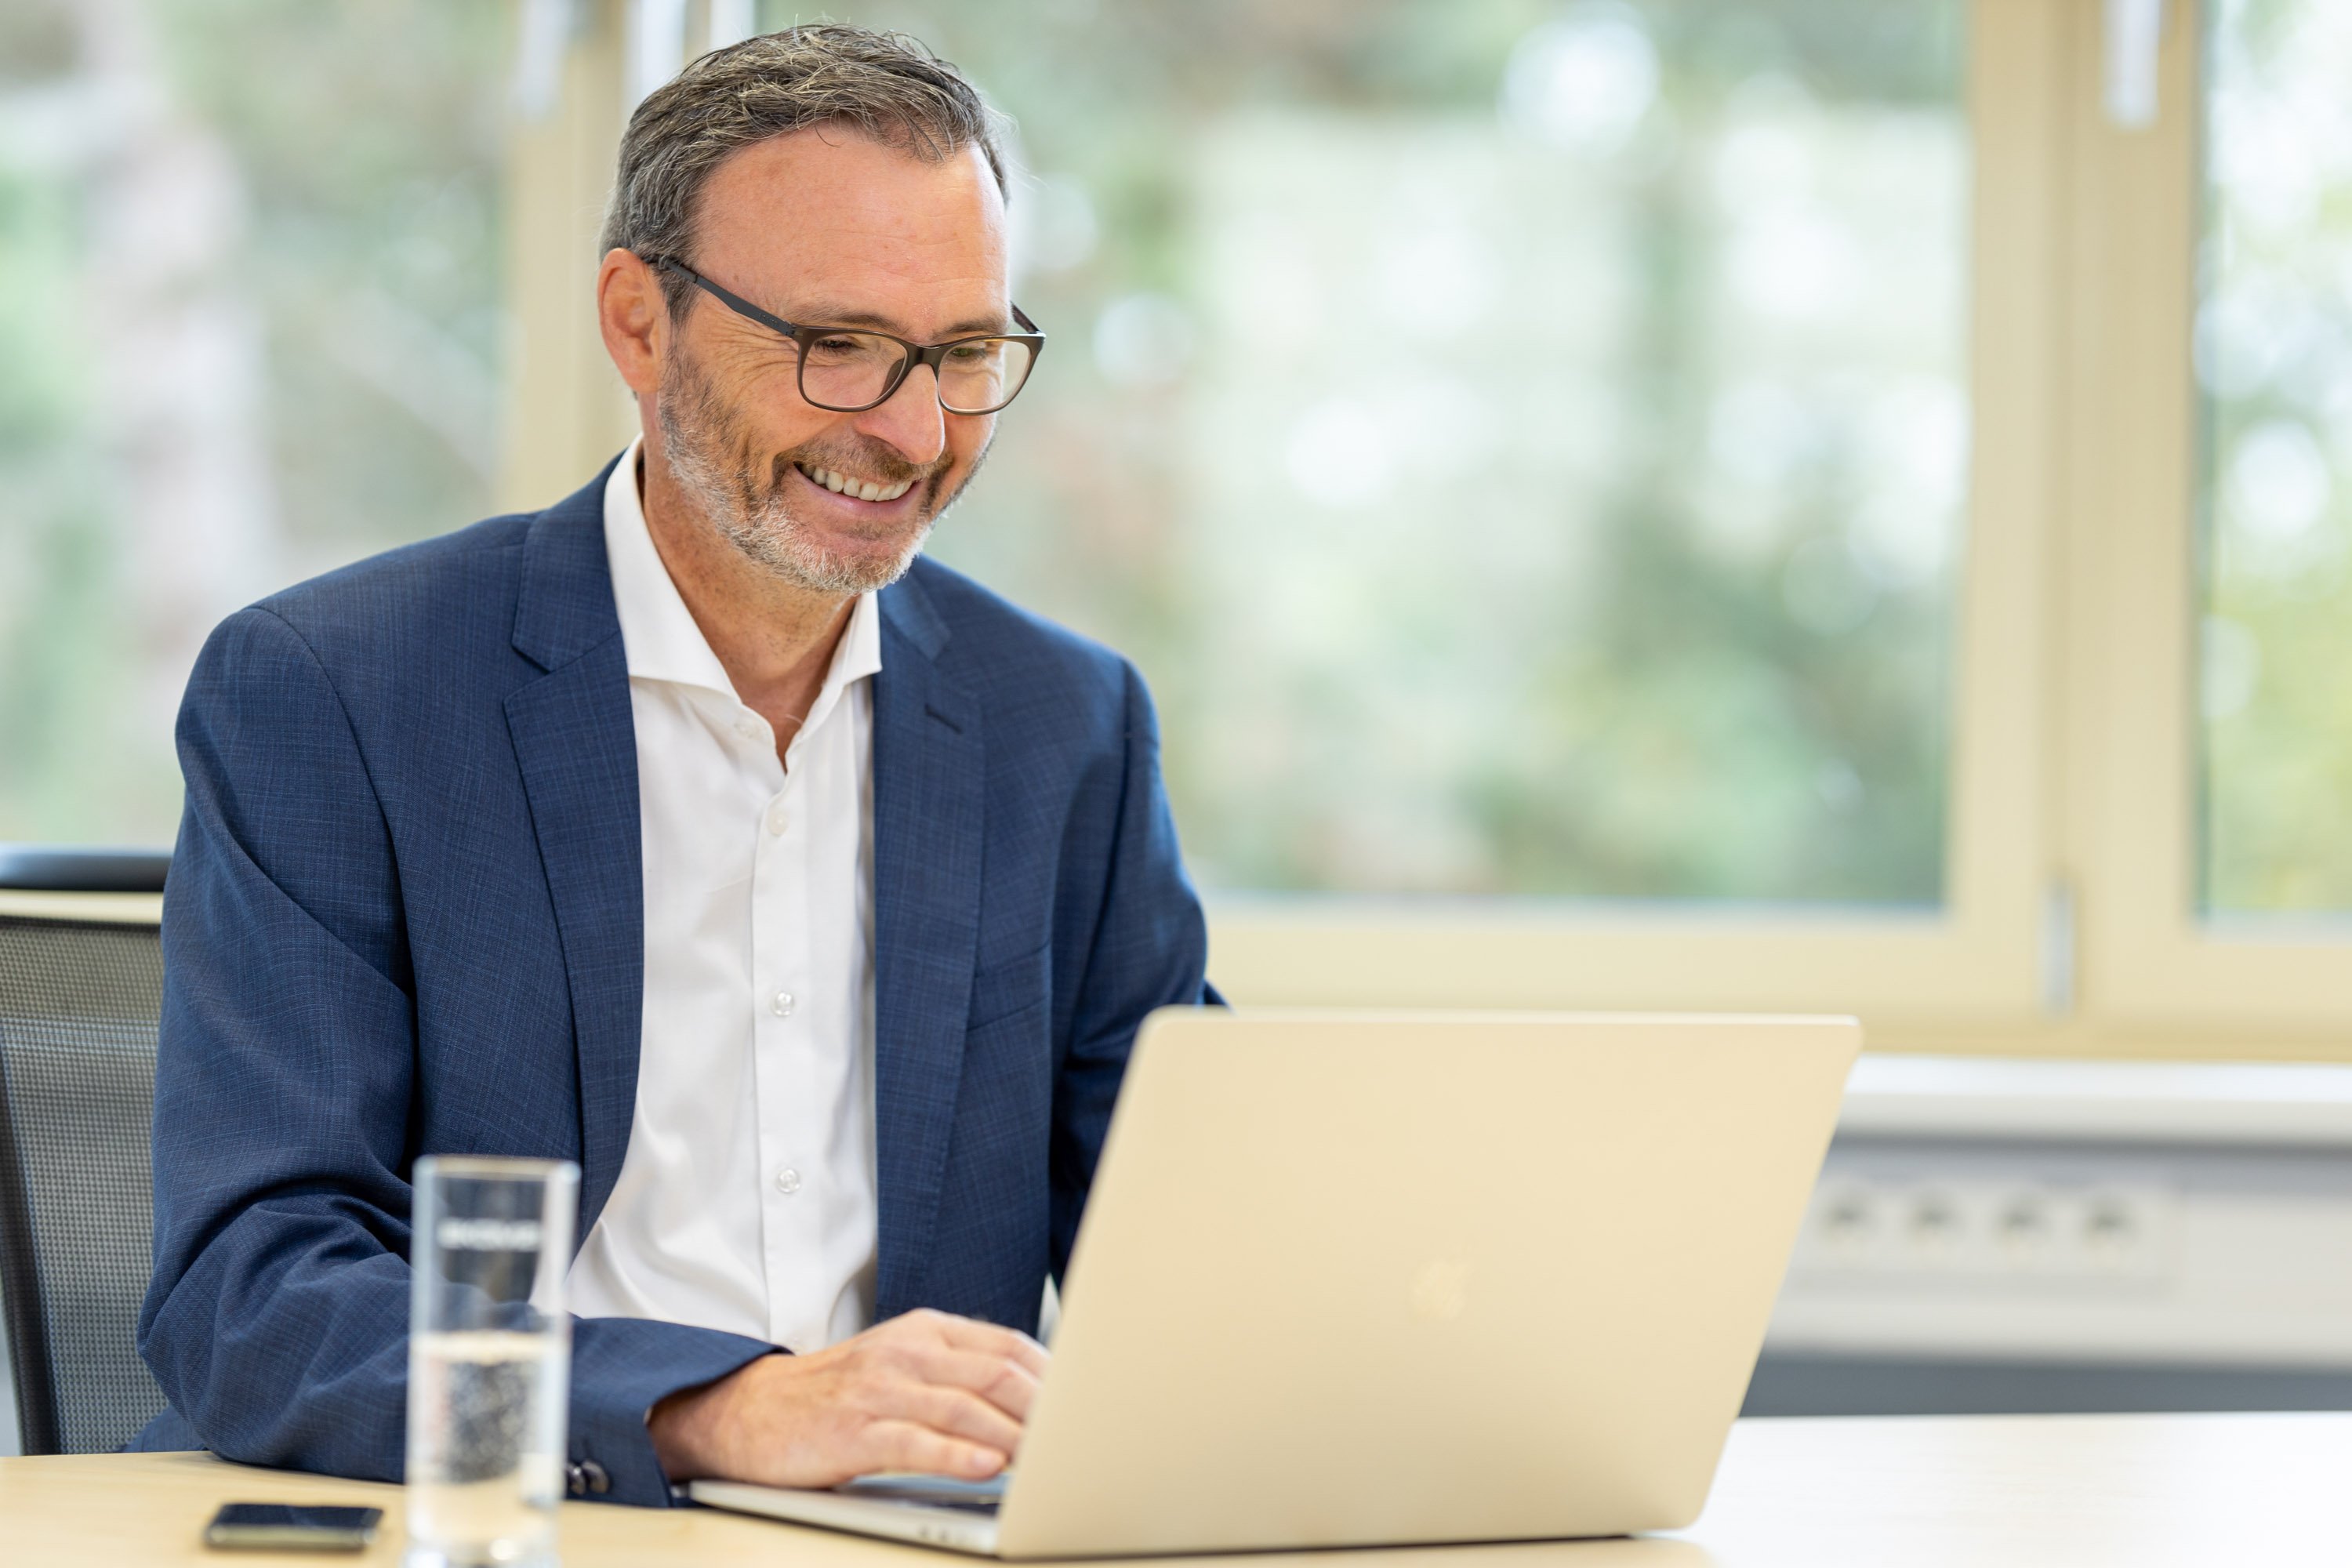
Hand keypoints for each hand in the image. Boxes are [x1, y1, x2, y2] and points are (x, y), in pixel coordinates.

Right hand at [647, 1308, 1048, 1487]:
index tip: (1086, 1408)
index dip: (1054, 1378)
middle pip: (997, 1375)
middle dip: (1046, 1410)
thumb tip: (1034, 1402)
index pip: (1009, 1346)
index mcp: (926, 1332)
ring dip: (1016, 1436)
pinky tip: (989, 1467)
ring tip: (1050, 1460)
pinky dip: (959, 1456)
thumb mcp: (902, 1367)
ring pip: (966, 1408)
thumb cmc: (836, 1395)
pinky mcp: (854, 1431)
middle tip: (1079, 1440)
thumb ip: (959, 1376)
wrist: (748, 1410)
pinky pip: (918, 1442)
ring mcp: (880, 1390)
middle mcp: (907, 1352)